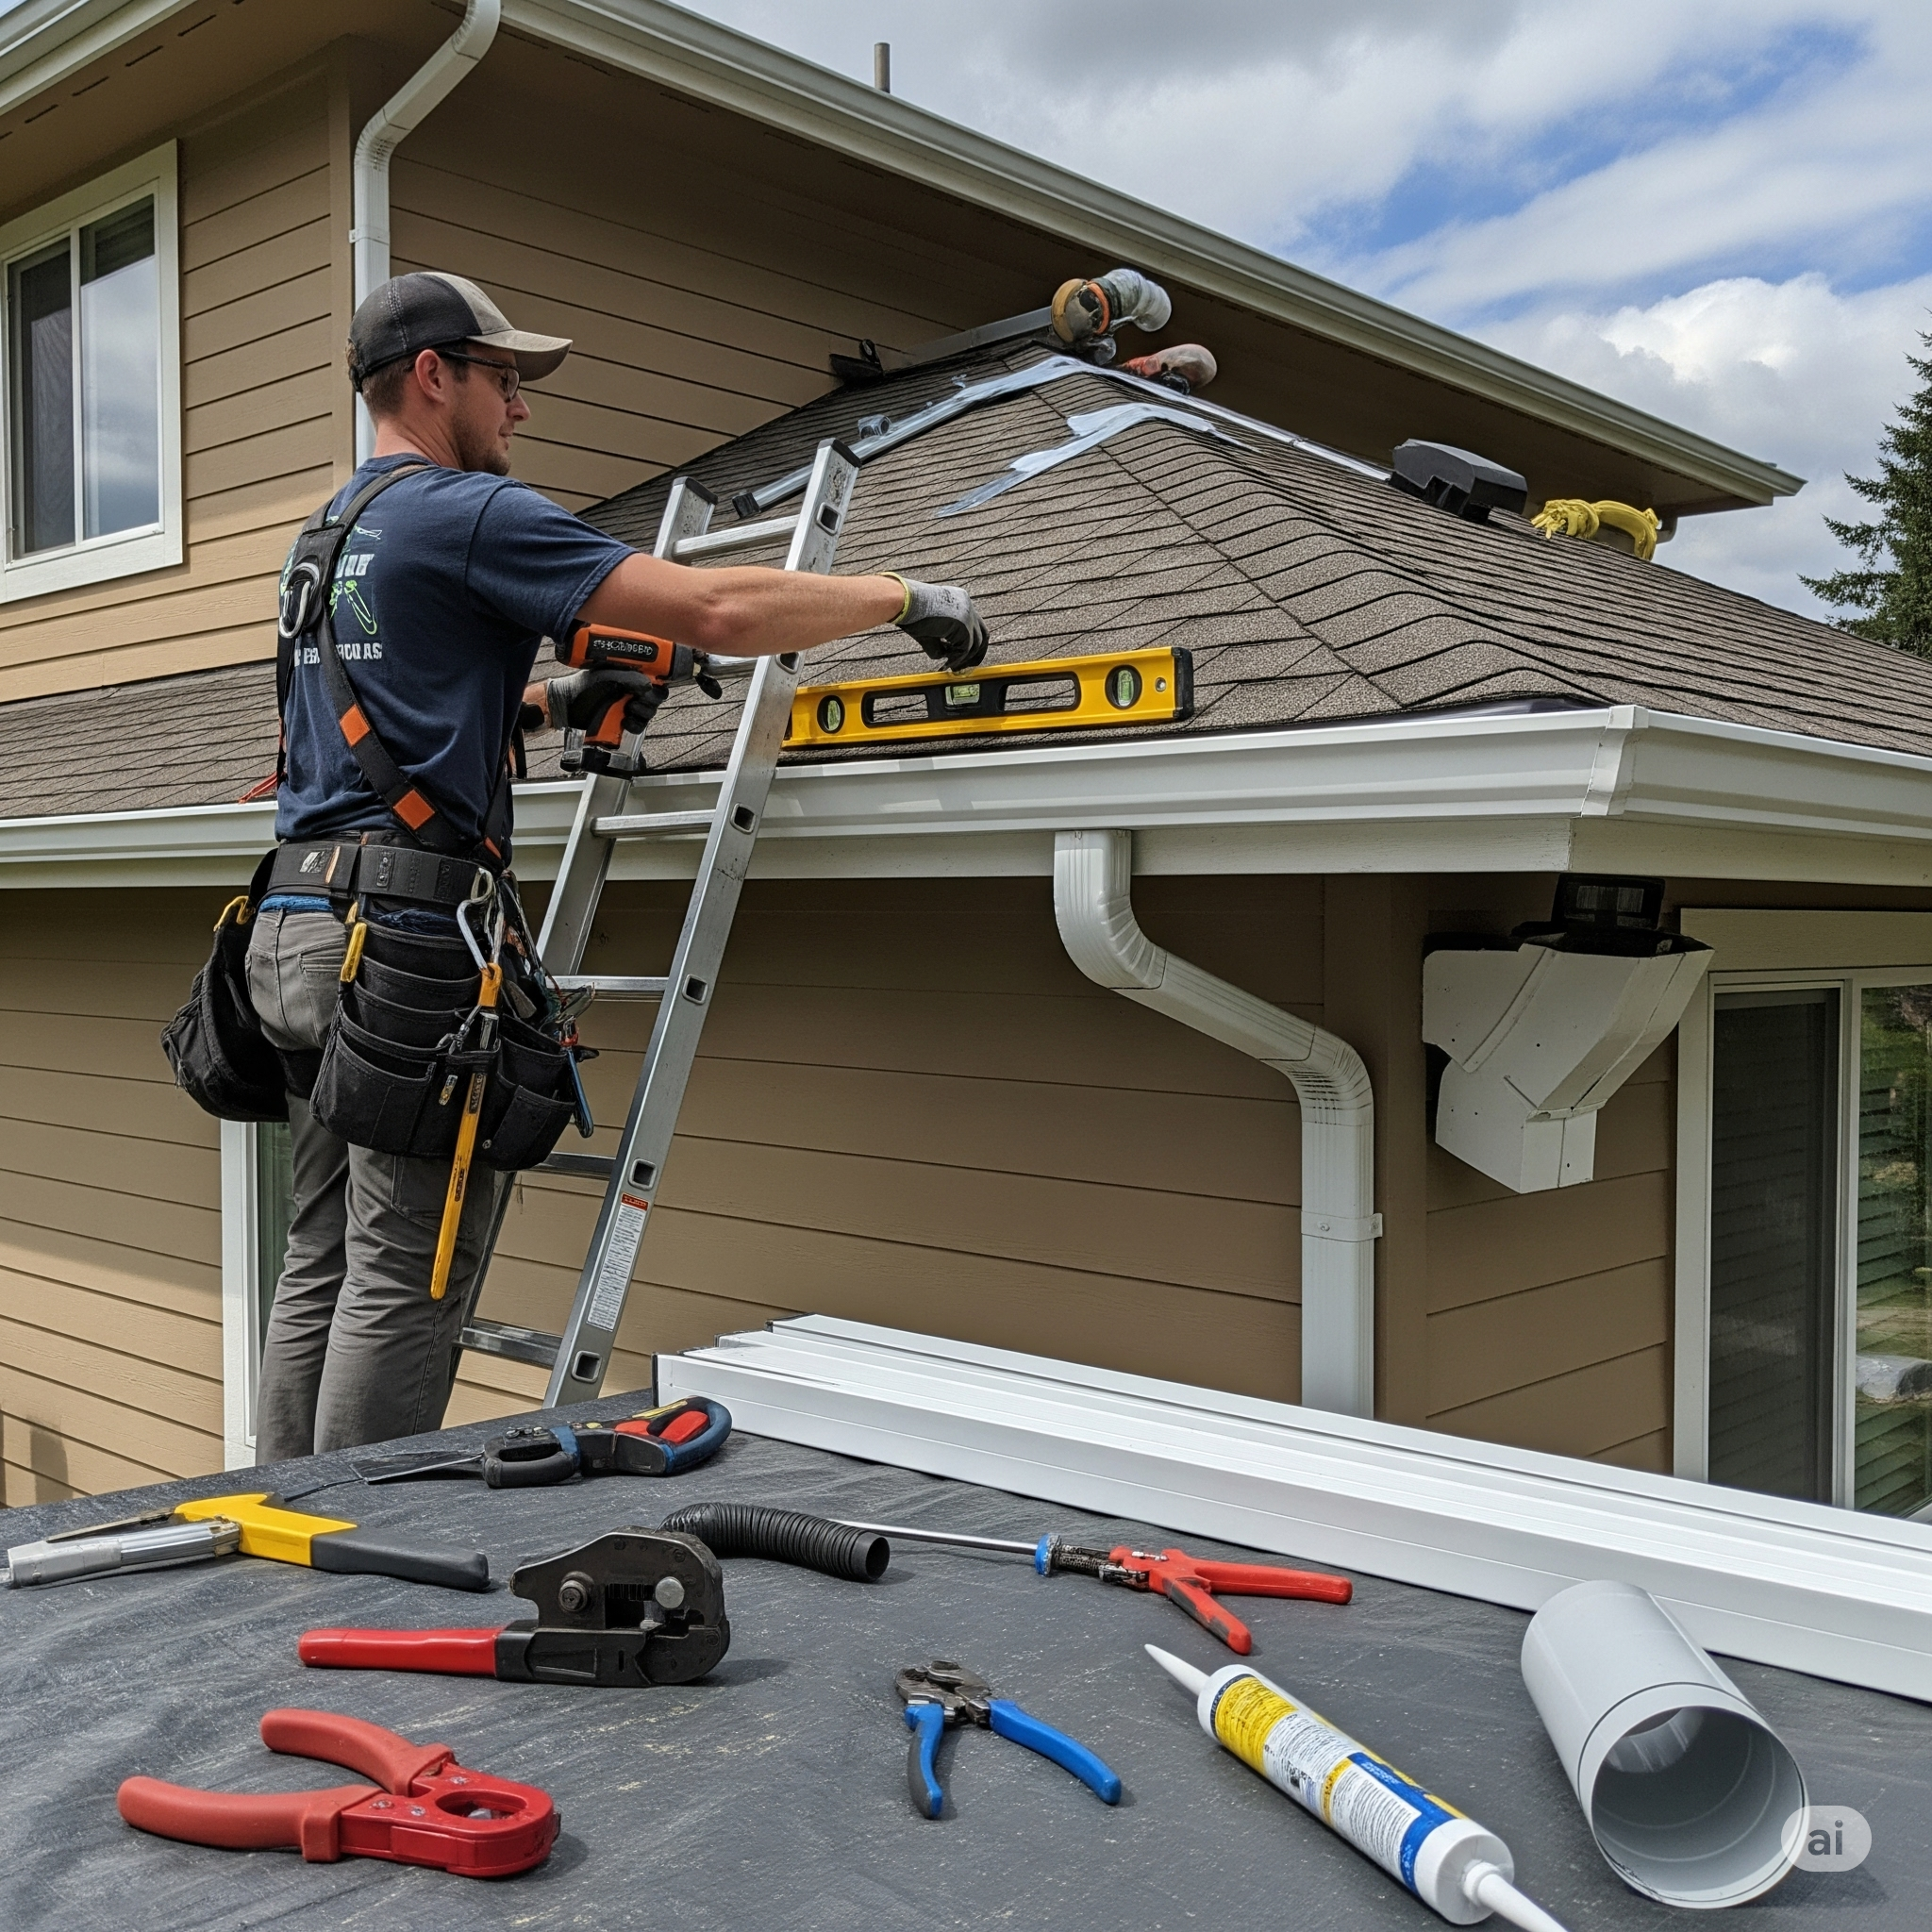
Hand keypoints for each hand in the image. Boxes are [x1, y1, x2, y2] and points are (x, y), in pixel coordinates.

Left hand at [544, 668, 666, 733]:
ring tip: (630, 709)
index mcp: (628, 675)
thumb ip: (627, 678)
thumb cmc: (580, 687)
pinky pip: (640, 727)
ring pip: (650, 712)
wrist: (564, 707)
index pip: (654, 677)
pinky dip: (636, 725)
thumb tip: (648, 685)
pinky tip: (626, 722)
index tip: (653, 686)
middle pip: (656, 696)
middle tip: (639, 698)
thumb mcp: (604, 677)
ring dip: (644, 711)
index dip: (658, 682)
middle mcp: (630, 691)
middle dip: (651, 699)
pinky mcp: (623, 724)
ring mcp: (628, 708)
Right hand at [889, 576, 988, 672]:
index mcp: (960, 601)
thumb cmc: (910, 611)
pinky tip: (947, 663)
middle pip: (982, 634)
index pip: (975, 625)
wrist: (904, 601)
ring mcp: (967, 614)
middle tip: (964, 667)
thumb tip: (943, 657)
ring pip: (975, 643)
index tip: (962, 657)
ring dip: (963, 658)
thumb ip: (940, 642)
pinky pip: (966, 648)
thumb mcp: (930, 628)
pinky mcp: (963, 624)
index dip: (971, 644)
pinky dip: (957, 659)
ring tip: (951, 665)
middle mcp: (967, 605)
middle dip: (975, 654)